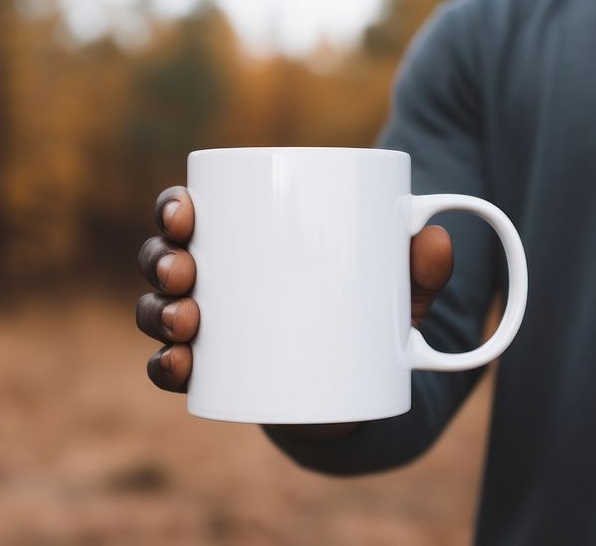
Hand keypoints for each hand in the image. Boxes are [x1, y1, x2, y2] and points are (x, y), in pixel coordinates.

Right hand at [136, 185, 454, 435]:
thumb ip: (419, 269)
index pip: (192, 214)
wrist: (360, 388)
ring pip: (158, 310)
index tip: (184, 210)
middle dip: (162, 260)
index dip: (173, 208)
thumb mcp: (396, 292)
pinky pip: (172, 369)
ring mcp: (209, 329)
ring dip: (156, 311)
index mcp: (244, 242)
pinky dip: (165, 368)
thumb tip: (439, 239)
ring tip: (186, 320)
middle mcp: (215, 281)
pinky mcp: (216, 375)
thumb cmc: (368, 317)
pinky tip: (176, 365)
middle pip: (165, 259)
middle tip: (187, 270)